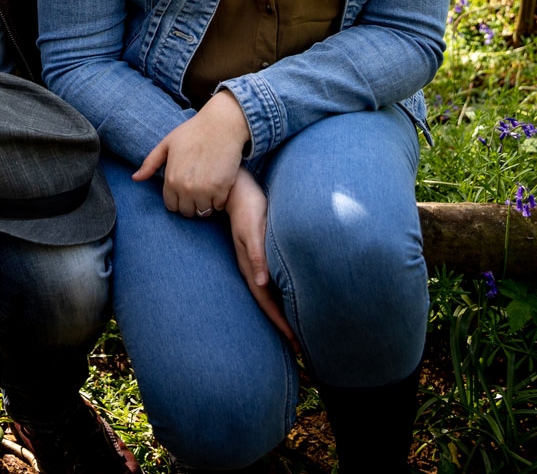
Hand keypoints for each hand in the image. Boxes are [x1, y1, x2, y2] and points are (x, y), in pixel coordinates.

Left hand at [133, 90, 251, 217]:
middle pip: (186, 212)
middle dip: (190, 204)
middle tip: (197, 190)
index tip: (185, 190)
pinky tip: (219, 186)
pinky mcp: (222, 189)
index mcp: (171, 178)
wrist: (222, 124)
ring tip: (208, 189)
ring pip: (203, 212)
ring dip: (205, 204)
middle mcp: (186, 188)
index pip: (171, 206)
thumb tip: (135, 178)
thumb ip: (150, 163)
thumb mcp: (167, 143)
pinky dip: (219, 200)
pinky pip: (218, 206)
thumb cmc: (193, 131)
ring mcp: (204, 190)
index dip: (177, 199)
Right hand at [226, 169, 297, 350]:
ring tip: (297, 331)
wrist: (235, 187)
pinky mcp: (260, 253)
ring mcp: (255, 262)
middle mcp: (252, 269)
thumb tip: (261, 283)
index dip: (281, 324)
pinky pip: (271, 282)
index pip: (267, 304)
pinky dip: (281, 296)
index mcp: (251, 267)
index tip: (296, 344)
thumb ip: (257, 255)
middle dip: (283, 326)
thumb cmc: (248, 205)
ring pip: (270, 295)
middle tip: (301, 348)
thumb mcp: (253, 229)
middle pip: (269, 305)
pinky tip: (289, 298)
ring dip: (282, 313)